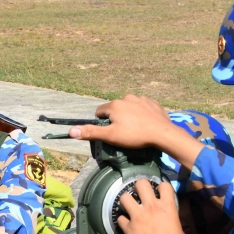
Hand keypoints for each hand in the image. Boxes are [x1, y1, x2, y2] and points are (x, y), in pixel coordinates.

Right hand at [69, 96, 202, 167]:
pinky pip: (142, 107)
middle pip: (114, 109)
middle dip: (116, 119)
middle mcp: (126, 97)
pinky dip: (141, 114)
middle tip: (124, 133)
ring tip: (136, 129)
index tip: (110, 133)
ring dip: (129, 115)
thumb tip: (71, 131)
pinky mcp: (152, 102)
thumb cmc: (135, 136)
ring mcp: (140, 98)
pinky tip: (146, 124)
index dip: (103, 123)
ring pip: (129, 107)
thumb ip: (91, 133)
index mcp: (114, 105)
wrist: (163, 133)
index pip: (100, 112)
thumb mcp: (111, 136)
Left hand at [117, 179, 185, 233]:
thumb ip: (171, 218)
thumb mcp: (179, 228)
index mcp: (167, 206)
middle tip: (139, 194)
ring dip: (126, 201)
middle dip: (139, 187)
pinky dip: (122, 221)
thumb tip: (169, 217)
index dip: (161, 187)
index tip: (159, 193)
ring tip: (128, 206)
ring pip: (124, 197)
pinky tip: (126, 224)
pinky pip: (120, 218)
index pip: (164, 185)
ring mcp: (137, 216)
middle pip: (141, 184)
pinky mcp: (128, 227)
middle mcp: (151, 206)